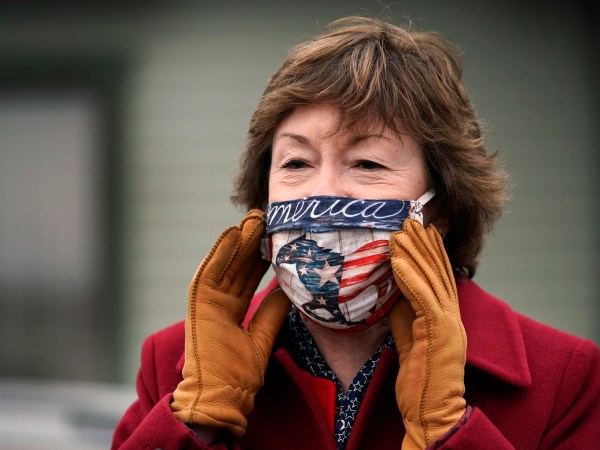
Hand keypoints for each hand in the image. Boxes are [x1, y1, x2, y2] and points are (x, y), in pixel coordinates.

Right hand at [170, 210, 290, 436]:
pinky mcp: (199, 305)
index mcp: (231, 311)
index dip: (261, 257)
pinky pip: (210, 273)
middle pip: (237, 267)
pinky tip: (232, 233)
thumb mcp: (263, 336)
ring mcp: (208, 303)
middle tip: (265, 219)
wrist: (222, 396)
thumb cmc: (240, 374)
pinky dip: (220, 253)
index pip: (248, 277)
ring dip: (238, 242)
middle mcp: (219, 303)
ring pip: (225, 265)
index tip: (274, 237)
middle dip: (251, 244)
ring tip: (253, 219)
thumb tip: (289, 289)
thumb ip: (272, 311)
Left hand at [388, 219, 466, 448]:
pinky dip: (411, 278)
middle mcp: (452, 314)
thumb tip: (393, 284)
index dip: (430, 250)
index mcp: (447, 314)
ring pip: (432, 280)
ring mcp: (449, 323)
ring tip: (400, 232)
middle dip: (424, 244)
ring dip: (415, 254)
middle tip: (409, 220)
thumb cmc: (419, 374)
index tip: (418, 228)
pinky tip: (398, 260)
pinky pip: (424, 300)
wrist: (431, 409)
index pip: (439, 275)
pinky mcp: (441, 334)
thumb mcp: (409, 332)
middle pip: (438, 271)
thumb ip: (406, 308)